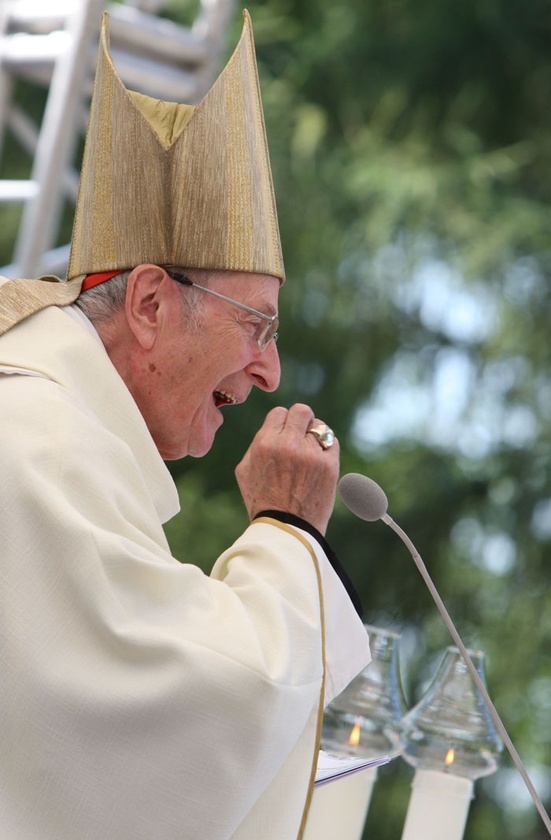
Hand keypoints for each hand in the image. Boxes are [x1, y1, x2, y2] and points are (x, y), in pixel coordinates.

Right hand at [235, 403, 339, 534]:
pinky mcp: (329, 465)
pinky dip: (326, 447)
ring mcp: (311, 454)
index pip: (279, 412)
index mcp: (264, 443)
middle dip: (301, 420)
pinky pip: (332, 441)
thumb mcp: (245, 470)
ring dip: (314, 435)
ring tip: (308, 453)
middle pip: (301, 411)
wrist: (286, 529)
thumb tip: (272, 426)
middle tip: (300, 434)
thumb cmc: (263, 500)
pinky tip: (318, 460)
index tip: (283, 434)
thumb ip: (257, 443)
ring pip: (319, 426)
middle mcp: (288, 445)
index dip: (281, 422)